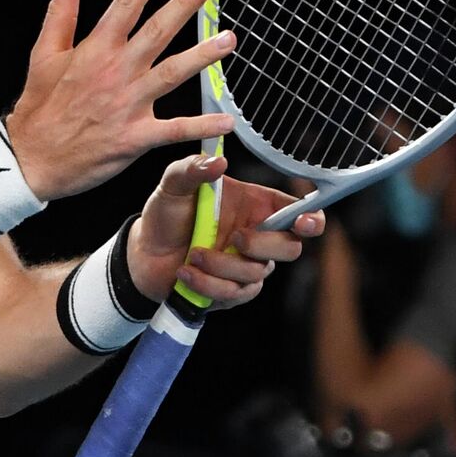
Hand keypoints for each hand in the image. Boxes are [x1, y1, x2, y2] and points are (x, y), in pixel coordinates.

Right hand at [6, 0, 236, 200]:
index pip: (125, 3)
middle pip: (156, 32)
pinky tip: (226, 121)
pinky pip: (174, 130)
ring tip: (229, 40)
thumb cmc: (39, 109)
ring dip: (203, 56)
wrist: (32, 159)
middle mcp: (115, 72)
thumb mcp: (43, 55)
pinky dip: (201, 126)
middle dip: (184, 6)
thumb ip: (61, 13)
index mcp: (94, 50)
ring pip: (172, 73)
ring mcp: (127, 104)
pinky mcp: (135, 137)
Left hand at [125, 154, 324, 305]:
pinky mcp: (231, 292)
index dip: (311, 219)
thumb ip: (192, 169)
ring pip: (257, 274)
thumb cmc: (167, 214)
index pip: (298, 213)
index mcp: (255, 206)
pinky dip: (208, 284)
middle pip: (290, 248)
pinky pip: (234, 294)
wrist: (143, 251)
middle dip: (263, 245)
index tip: (304, 222)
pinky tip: (186, 273)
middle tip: (235, 237)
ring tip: (192, 254)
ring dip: (223, 265)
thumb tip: (218, 162)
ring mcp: (247, 267)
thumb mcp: (173, 185)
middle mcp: (258, 237)